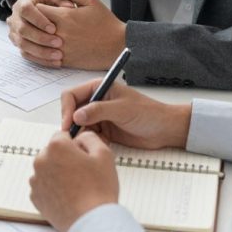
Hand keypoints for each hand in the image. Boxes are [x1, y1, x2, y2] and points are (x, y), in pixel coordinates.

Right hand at [6, 0, 76, 67]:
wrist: (37, 11)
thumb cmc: (49, 4)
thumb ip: (63, 0)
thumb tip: (70, 6)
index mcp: (23, 2)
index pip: (26, 10)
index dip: (39, 20)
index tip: (54, 29)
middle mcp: (15, 17)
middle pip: (23, 29)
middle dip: (41, 37)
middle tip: (59, 43)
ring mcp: (14, 31)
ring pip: (23, 44)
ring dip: (41, 51)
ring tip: (59, 55)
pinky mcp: (17, 43)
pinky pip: (26, 54)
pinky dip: (40, 59)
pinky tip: (55, 62)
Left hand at [29, 131, 118, 231]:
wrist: (92, 221)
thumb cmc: (99, 189)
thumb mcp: (104, 154)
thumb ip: (90, 138)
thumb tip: (80, 138)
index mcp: (56, 147)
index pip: (62, 136)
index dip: (75, 145)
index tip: (83, 157)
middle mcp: (41, 161)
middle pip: (52, 153)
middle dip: (65, 159)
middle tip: (82, 174)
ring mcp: (36, 180)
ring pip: (47, 169)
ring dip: (58, 173)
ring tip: (76, 188)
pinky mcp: (35, 197)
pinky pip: (43, 186)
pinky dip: (53, 189)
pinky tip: (68, 197)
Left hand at [36, 0, 126, 69]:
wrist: (118, 46)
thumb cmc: (105, 22)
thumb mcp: (91, 0)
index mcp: (65, 16)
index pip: (37, 10)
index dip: (38, 7)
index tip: (42, 8)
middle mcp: (60, 33)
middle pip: (34, 26)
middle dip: (34, 22)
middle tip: (37, 21)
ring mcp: (61, 48)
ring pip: (37, 43)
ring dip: (36, 37)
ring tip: (40, 33)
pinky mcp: (65, 60)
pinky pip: (45, 57)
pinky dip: (42, 51)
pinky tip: (45, 46)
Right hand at [60, 79, 190, 149]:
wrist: (165, 130)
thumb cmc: (148, 113)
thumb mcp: (122, 110)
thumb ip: (98, 111)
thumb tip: (76, 116)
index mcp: (99, 88)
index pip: (71, 95)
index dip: (66, 109)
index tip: (68, 124)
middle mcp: (96, 101)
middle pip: (71, 111)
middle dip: (71, 124)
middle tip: (74, 137)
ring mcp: (99, 116)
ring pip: (78, 125)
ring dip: (81, 134)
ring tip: (90, 142)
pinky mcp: (103, 130)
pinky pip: (88, 136)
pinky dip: (90, 142)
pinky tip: (102, 143)